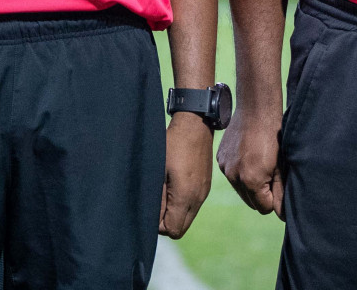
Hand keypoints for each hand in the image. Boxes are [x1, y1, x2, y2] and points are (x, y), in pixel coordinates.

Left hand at [160, 112, 212, 237]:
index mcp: (186, 197)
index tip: (151, 208)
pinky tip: (174, 186)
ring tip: (164, 192)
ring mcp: (203, 193)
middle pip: (181, 229)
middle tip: (156, 201)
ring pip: (188, 218)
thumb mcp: (158, 171)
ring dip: (175, 213)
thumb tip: (153, 218)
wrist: (195, 126)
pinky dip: (183, 205)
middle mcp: (198, 199)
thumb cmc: (172, 145)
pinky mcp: (205, 187)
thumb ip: (157, 198)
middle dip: (167, 222)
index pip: (173, 230)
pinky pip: (193, 207)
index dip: (159, 225)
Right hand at [216, 104, 282, 215]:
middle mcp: (234, 176)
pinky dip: (240, 171)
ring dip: (250, 183)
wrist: (256, 110)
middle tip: (270, 173)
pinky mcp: (220, 158)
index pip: (263, 208)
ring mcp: (224, 167)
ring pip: (240, 189)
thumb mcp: (281, 168)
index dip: (273, 199)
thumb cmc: (274, 138)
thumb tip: (281, 215)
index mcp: (250, 181)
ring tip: (259, 163)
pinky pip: (232, 174)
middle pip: (251, 202)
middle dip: (261, 194)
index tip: (277, 183)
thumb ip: (280, 193)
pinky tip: (248, 156)